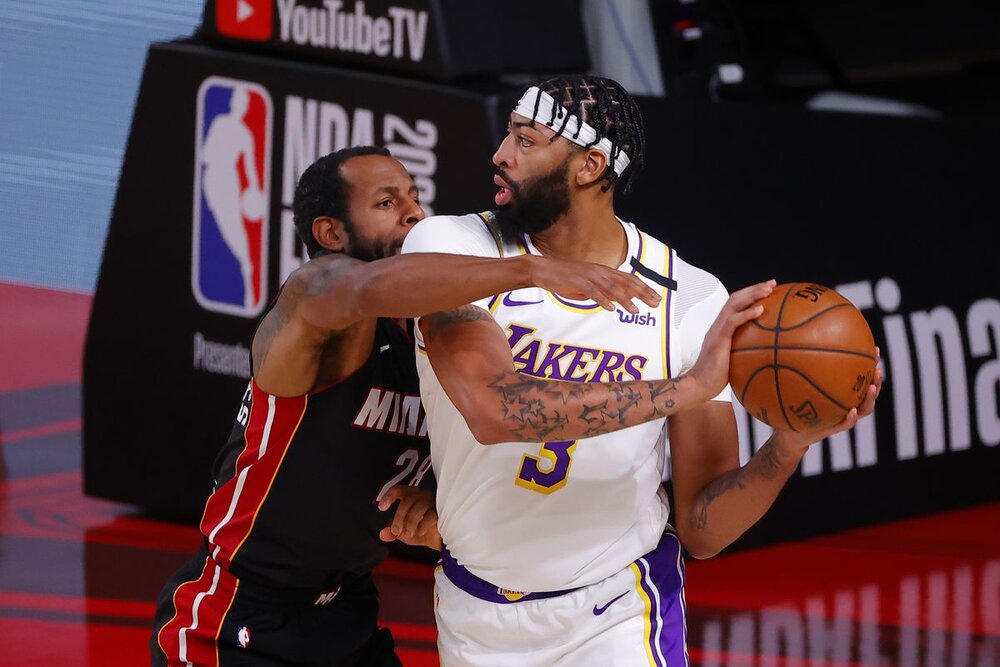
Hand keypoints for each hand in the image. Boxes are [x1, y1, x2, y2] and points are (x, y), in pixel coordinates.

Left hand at [377, 485, 440, 549]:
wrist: (439, 541)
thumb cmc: (423, 531)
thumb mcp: (403, 533)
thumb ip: (392, 533)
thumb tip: (383, 534)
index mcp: (411, 497)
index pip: (399, 490)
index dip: (389, 496)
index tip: (382, 507)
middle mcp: (422, 497)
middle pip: (408, 500)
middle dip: (399, 517)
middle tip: (396, 531)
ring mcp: (433, 504)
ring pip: (419, 506)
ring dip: (410, 522)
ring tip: (408, 533)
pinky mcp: (441, 513)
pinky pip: (430, 516)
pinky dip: (422, 526)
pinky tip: (419, 532)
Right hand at [525, 255, 661, 313]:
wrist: (544, 270)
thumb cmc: (565, 279)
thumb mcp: (588, 285)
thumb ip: (601, 291)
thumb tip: (614, 300)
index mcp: (603, 272)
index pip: (628, 279)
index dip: (643, 288)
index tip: (656, 298)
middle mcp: (600, 272)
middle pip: (625, 282)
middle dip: (642, 293)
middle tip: (655, 303)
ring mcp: (589, 276)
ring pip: (611, 288)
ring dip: (625, 299)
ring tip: (635, 310)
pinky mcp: (578, 282)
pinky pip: (592, 292)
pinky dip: (602, 300)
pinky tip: (610, 308)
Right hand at [687, 279, 775, 400]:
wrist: (698, 385)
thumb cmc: (714, 377)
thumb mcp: (732, 360)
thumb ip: (743, 351)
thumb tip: (765, 354)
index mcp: (721, 328)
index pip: (735, 305)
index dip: (750, 295)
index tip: (768, 290)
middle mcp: (718, 325)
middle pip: (735, 298)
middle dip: (754, 288)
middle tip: (772, 283)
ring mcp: (717, 330)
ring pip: (733, 304)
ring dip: (752, 295)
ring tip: (768, 289)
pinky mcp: (718, 339)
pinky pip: (732, 322)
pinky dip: (747, 314)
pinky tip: (760, 310)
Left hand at [774, 346, 884, 451]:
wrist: (789, 432)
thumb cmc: (794, 406)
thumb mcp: (794, 386)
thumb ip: (797, 369)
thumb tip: (791, 344)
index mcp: (842, 393)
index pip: (860, 377)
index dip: (870, 365)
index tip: (875, 350)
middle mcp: (846, 404)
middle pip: (868, 392)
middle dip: (876, 381)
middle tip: (878, 369)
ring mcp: (842, 417)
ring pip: (864, 409)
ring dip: (870, 399)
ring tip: (872, 388)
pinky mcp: (834, 429)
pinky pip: (845, 424)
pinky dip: (850, 418)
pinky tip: (852, 410)